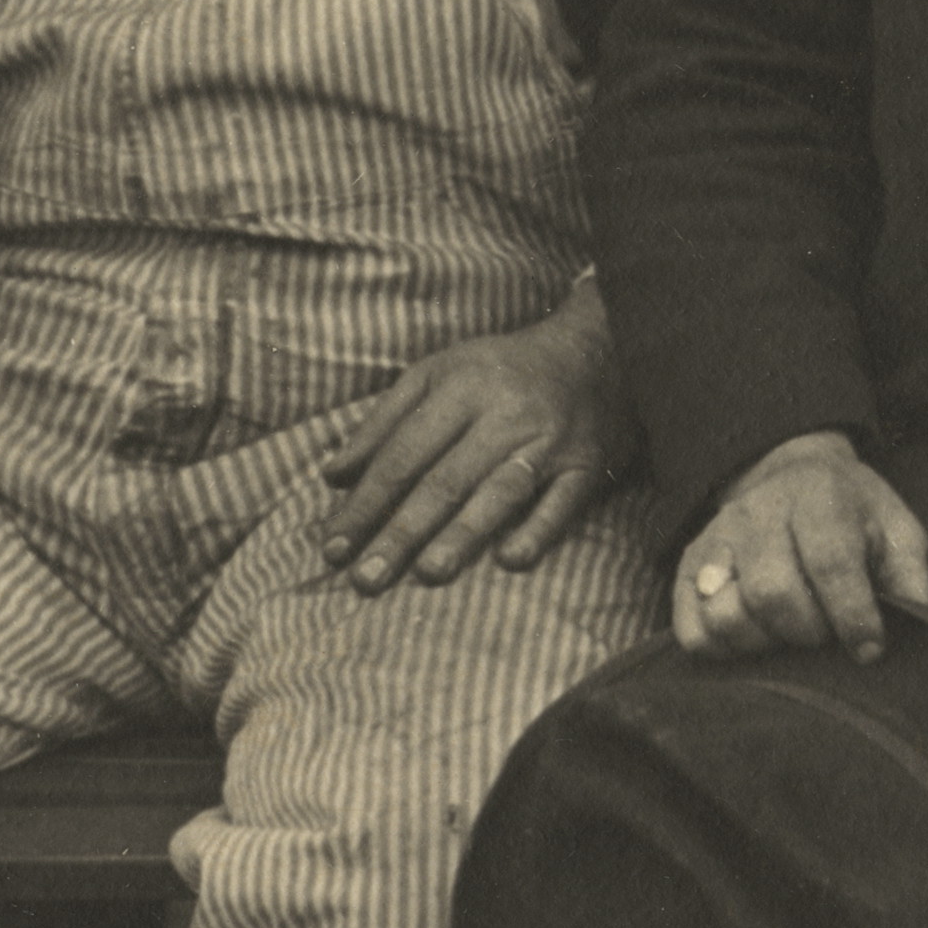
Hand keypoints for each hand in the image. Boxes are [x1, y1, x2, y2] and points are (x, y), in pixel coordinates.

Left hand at [318, 292, 638, 591]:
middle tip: (365, 578)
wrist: (596, 348)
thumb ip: (383, 423)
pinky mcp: (588, 462)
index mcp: (460, 387)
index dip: (365, 503)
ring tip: (428, 573)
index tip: (332, 547)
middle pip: (445, 480)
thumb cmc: (499, 369)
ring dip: (463, 534)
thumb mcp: (435, 374)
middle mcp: (504, 413)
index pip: (403, 454)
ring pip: (500, 492)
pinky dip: (538, 529)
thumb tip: (333, 477)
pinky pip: (562, 501)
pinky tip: (511, 560)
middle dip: (401, 532)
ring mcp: (549, 440)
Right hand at [673, 427, 927, 660]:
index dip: (852, 615)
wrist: (789, 476)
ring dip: (767, 642)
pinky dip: (725, 649)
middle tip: (826, 631)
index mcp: (819, 497)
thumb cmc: (851, 514)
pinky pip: (692, 631)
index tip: (869, 647)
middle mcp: (759, 512)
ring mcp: (717, 539)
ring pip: (728, 616)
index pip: (830, 562)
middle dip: (809, 631)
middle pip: (773, 594)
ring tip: (790, 630)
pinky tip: (756, 635)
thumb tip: (916, 621)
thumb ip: (910, 574)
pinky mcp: (689, 568)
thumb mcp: (895, 529)